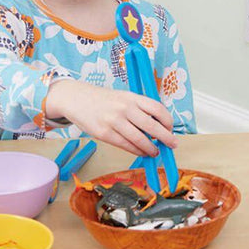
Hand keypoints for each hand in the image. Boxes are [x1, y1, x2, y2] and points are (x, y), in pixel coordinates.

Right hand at [44, 80, 176, 156]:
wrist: (76, 99)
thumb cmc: (103, 100)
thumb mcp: (123, 97)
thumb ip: (139, 108)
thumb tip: (157, 127)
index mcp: (132, 97)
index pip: (157, 109)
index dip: (167, 121)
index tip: (170, 128)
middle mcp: (124, 108)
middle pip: (152, 126)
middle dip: (166, 138)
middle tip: (172, 144)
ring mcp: (114, 121)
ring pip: (140, 139)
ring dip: (151, 148)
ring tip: (155, 152)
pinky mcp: (104, 133)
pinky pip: (126, 145)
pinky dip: (137, 151)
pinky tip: (142, 152)